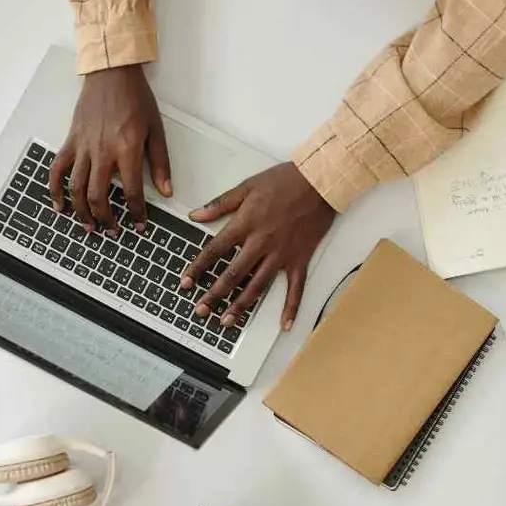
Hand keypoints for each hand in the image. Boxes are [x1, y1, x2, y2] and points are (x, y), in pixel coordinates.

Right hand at [50, 64, 171, 232]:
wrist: (111, 75)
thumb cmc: (136, 100)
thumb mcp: (156, 131)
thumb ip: (160, 164)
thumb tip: (166, 191)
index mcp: (127, 150)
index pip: (132, 192)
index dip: (136, 213)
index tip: (139, 224)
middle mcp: (103, 152)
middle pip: (99, 195)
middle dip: (105, 218)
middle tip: (112, 231)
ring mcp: (83, 147)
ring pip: (76, 187)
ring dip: (81, 211)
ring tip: (89, 226)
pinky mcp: (71, 141)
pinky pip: (58, 169)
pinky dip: (55, 189)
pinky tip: (60, 205)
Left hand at [182, 162, 335, 330]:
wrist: (320, 182)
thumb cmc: (285, 181)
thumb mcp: (247, 186)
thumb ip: (220, 204)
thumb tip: (195, 215)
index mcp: (246, 224)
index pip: (215, 250)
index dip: (197, 268)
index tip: (186, 283)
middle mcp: (262, 243)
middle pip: (233, 274)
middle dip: (214, 295)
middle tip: (201, 311)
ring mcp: (282, 254)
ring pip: (258, 285)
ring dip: (241, 305)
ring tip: (227, 321)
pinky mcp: (300, 259)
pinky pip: (295, 288)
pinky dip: (291, 307)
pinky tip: (284, 324)